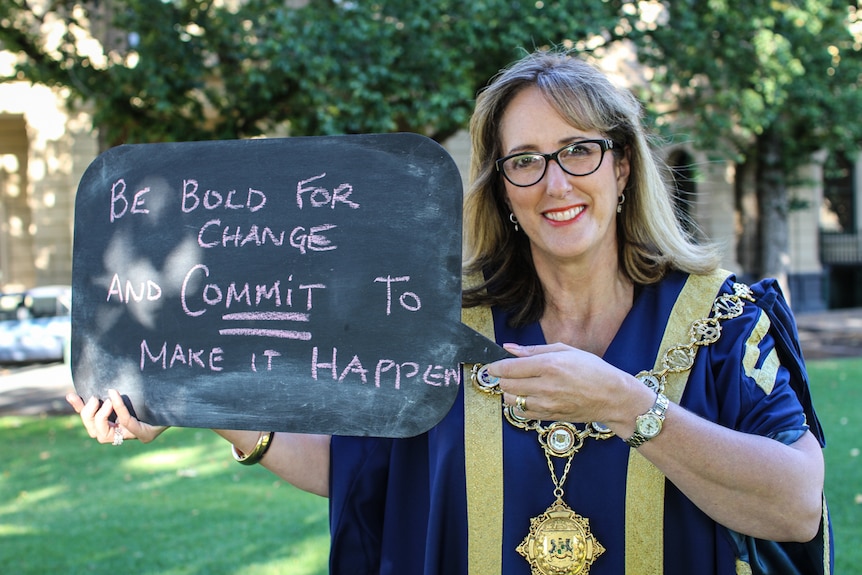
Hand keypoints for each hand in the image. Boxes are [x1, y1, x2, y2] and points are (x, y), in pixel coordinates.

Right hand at [66, 389, 168, 443]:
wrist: (180, 399)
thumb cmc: (154, 395)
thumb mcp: (128, 393)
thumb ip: (110, 392)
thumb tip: (91, 383)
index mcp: (118, 426)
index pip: (91, 423)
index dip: (81, 410)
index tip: (71, 395)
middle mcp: (125, 435)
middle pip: (94, 433)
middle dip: (89, 415)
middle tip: (96, 398)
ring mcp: (135, 437)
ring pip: (104, 435)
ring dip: (101, 416)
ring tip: (107, 398)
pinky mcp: (145, 435)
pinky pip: (126, 424)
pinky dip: (119, 409)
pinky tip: (114, 395)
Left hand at [487, 342, 651, 427]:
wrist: (613, 397)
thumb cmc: (593, 370)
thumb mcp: (566, 350)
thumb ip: (533, 350)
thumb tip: (509, 348)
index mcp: (549, 365)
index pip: (508, 368)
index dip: (495, 367)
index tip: (492, 365)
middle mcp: (545, 386)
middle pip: (506, 385)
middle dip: (503, 378)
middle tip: (511, 373)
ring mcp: (546, 404)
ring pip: (511, 400)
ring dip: (511, 392)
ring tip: (523, 385)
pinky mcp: (548, 417)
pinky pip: (522, 412)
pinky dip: (520, 404)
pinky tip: (531, 396)